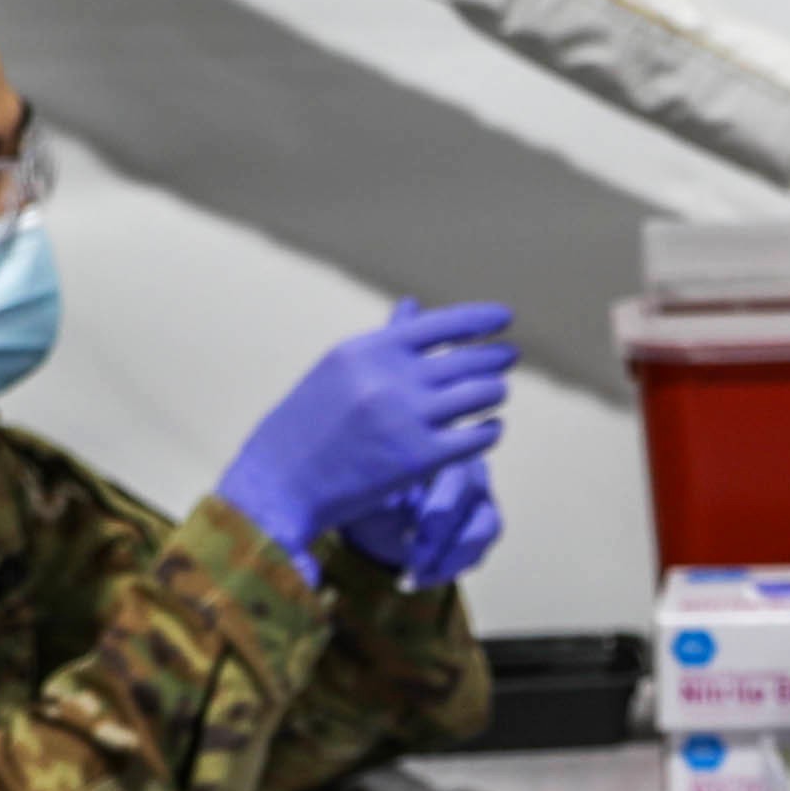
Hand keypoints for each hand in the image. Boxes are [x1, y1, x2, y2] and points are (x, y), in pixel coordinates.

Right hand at [220, 301, 518, 568]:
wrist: (280, 483)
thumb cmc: (308, 426)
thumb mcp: (339, 370)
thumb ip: (383, 343)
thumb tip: (415, 307)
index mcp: (368, 351)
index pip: (442, 324)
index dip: (480, 320)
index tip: (505, 319)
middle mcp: (390, 379)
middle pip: (468, 360)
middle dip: (494, 359)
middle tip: (508, 358)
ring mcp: (407, 419)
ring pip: (481, 395)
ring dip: (495, 393)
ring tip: (495, 394)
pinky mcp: (420, 459)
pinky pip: (477, 437)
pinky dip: (489, 431)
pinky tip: (488, 430)